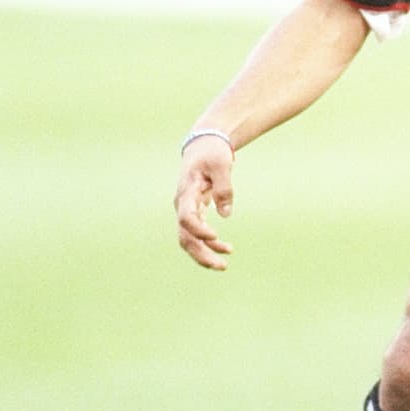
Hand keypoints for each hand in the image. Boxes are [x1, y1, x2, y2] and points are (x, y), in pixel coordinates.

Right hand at [175, 135, 234, 269]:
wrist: (202, 145)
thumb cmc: (212, 153)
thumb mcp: (221, 164)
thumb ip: (224, 187)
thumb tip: (225, 214)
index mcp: (187, 192)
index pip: (186, 216)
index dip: (198, 229)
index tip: (215, 236)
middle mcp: (182, 204)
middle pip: (185, 235)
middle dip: (200, 253)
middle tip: (220, 265)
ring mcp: (186, 210)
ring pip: (189, 239)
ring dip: (204, 254)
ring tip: (224, 265)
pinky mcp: (193, 212)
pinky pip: (198, 234)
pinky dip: (210, 244)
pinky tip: (227, 250)